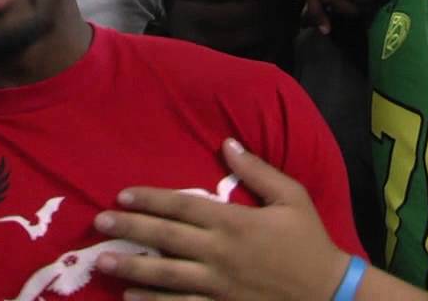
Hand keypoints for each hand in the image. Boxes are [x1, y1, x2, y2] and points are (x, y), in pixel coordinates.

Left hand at [93, 138, 347, 300]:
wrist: (329, 293)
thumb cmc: (309, 241)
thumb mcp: (291, 197)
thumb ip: (256, 170)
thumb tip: (227, 142)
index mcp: (234, 222)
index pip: (182, 207)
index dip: (150, 199)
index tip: (122, 195)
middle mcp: (220, 253)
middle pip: (166, 239)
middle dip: (130, 229)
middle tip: (99, 223)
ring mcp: (218, 285)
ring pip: (167, 275)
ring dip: (132, 268)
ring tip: (103, 261)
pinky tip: (130, 298)